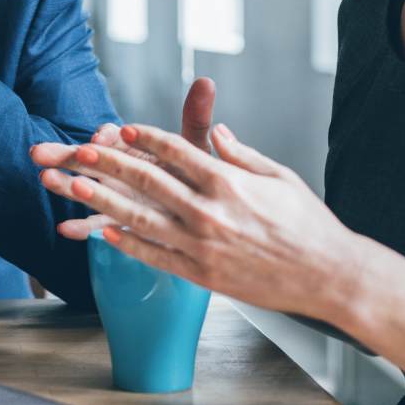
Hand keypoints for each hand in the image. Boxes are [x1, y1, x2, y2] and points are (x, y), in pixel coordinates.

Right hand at [31, 77, 216, 239]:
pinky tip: (65, 230)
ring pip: (85, 189)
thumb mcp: (195, 146)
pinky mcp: (118, 219)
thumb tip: (205, 82)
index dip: (105, 136)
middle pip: (88, 158)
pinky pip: (96, 224)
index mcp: (133, 146)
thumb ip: (195, 118)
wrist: (198, 206)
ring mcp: (115, 195)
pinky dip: (80, 227)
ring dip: (64, 185)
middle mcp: (119, 168)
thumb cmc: (195, 172)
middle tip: (40, 152)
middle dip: (65, 154)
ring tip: (46, 180)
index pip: (113, 136)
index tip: (101, 136)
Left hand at [35, 122, 367, 320]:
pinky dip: (128, 244)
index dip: (145, 138)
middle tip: (79, 150)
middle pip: (149, 181)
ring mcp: (202, 245)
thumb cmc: (307, 223)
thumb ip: (241, 153)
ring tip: (76, 187)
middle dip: (110, 163)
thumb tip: (216, 131)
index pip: (176, 151)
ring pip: (142, 218)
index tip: (121, 128)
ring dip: (104, 201)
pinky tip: (104, 233)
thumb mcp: (278, 176)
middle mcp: (210, 211)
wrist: (328, 275)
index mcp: (228, 181)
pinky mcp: (202, 275)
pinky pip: (156, 257)